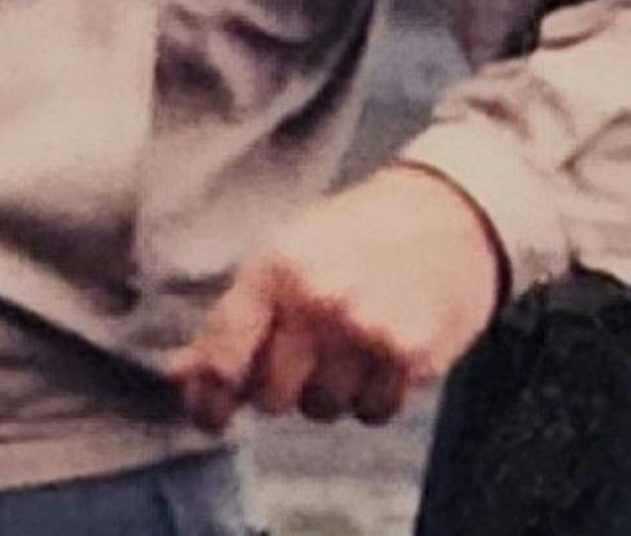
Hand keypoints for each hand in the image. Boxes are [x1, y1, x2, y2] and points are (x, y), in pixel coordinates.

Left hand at [162, 163, 505, 430]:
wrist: (451, 214)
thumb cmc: (357, 234)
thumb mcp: (287, 254)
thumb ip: (235, 317)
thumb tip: (178, 376)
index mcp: (277, 269)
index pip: (224, 357)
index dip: (210, 397)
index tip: (208, 415)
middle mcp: (318, 301)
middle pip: (272, 397)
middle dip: (281, 386)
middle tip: (304, 353)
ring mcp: (367, 331)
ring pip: (324, 410)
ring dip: (331, 391)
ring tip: (350, 344)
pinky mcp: (412, 355)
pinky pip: (373, 413)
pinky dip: (374, 396)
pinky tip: (382, 354)